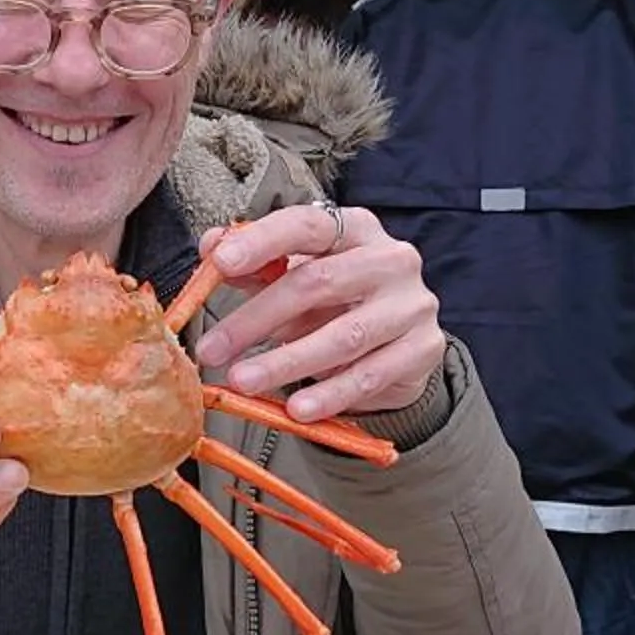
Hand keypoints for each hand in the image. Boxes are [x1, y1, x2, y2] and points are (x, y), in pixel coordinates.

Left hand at [190, 201, 443, 421]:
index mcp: (355, 229)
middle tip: (213, 349)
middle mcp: (390, 259)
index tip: (220, 262)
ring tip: (244, 382)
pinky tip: (297, 409)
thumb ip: (257, 265)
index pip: (308, 224)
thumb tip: (210, 246)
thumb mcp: (297, 278)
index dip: (262, 241)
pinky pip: (370, 376)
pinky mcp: (424, 348)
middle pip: (317, 283)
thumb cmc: (338, 302)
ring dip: (287, 363)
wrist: (398, 344)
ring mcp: (412, 304)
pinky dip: (329, 395)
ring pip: (343, 336)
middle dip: (256, 319)